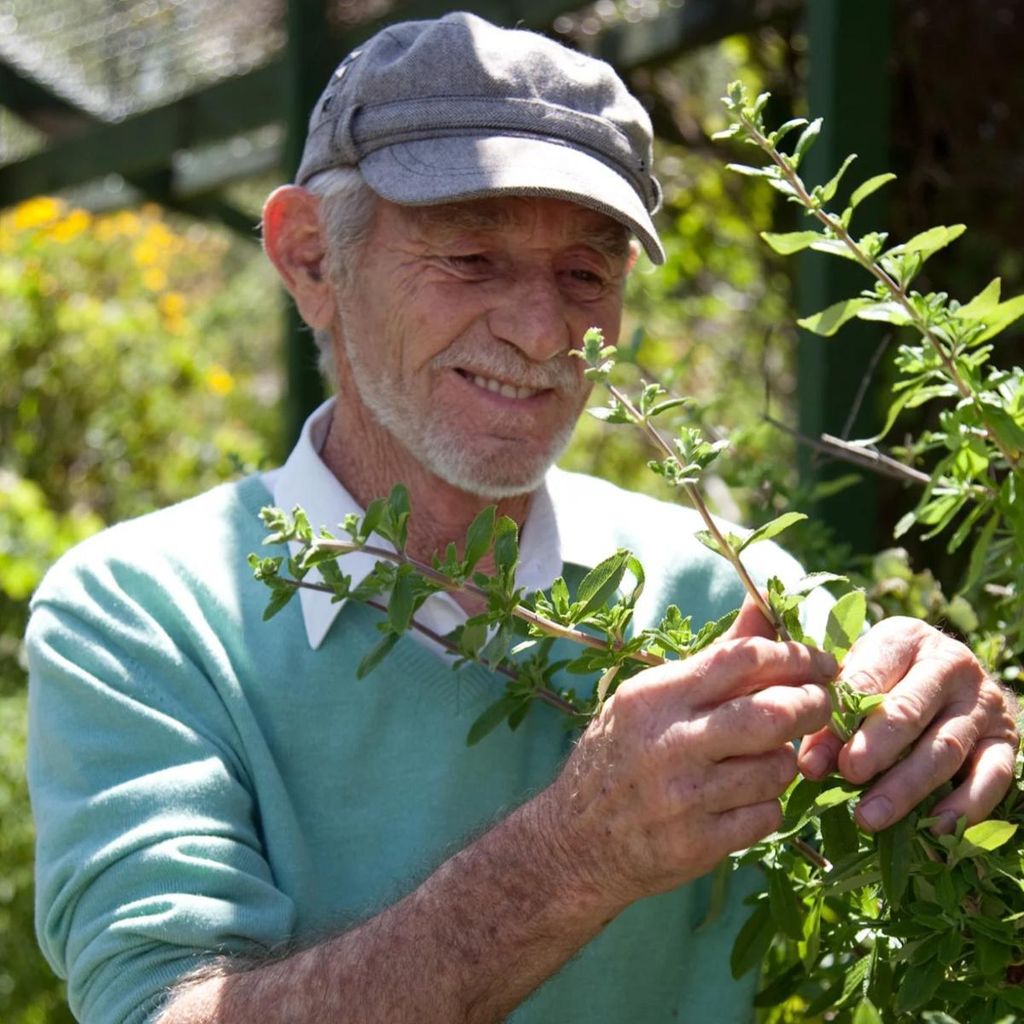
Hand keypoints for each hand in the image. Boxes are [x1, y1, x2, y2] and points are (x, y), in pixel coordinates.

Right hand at [546, 603, 835, 908]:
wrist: (575, 842)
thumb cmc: (619, 755)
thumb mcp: (651, 698)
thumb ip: (715, 657)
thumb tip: (764, 606)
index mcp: (655, 696)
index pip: (741, 658)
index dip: (794, 656)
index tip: (820, 664)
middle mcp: (668, 742)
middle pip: (771, 713)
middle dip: (812, 705)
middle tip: (823, 704)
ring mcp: (683, 797)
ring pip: (776, 768)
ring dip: (786, 760)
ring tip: (768, 757)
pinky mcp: (696, 845)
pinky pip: (765, 816)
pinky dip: (767, 804)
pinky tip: (747, 798)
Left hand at [796, 616, 1019, 832]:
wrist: (954, 672)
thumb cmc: (889, 674)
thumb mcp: (858, 677)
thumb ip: (833, 715)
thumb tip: (810, 765)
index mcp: (905, 639)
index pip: (868, 678)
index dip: (839, 721)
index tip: (811, 760)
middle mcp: (951, 664)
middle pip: (910, 711)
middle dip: (875, 748)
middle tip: (848, 775)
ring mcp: (983, 702)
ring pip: (945, 748)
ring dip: (906, 787)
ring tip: (870, 817)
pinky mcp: (1007, 738)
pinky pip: (992, 775)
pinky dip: (965, 805)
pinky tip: (934, 828)